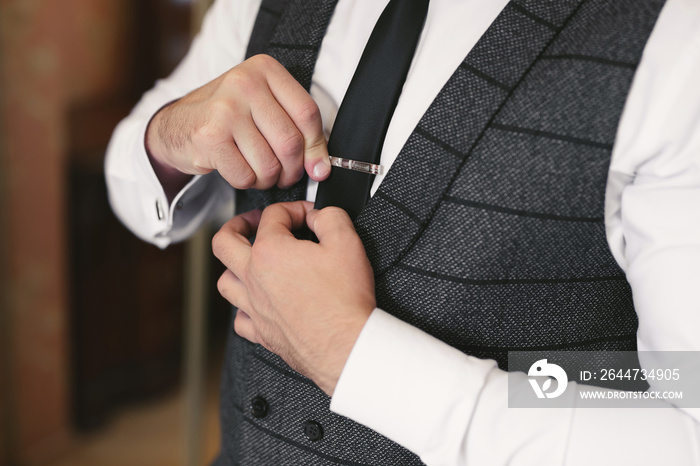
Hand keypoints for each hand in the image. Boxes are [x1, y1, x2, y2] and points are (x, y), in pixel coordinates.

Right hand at [146, 55, 330, 197]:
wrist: (176, 126)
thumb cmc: (227, 118)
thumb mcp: (263, 107)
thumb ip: (296, 129)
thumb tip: (322, 169)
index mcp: (265, 69)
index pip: (307, 113)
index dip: (317, 147)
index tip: (318, 167)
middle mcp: (245, 83)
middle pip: (291, 142)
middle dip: (292, 170)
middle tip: (285, 175)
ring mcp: (225, 109)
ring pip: (270, 164)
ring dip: (269, 179)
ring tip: (259, 172)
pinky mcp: (210, 137)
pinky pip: (246, 176)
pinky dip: (247, 182)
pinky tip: (238, 170)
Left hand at [212, 201, 375, 395]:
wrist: (345, 345)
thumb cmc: (344, 301)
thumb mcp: (347, 242)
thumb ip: (330, 217)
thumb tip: (320, 216)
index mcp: (270, 251)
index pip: (273, 215)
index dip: (294, 209)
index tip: (308, 216)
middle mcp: (254, 278)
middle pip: (224, 241)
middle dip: (237, 224)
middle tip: (251, 222)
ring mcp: (254, 307)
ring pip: (225, 280)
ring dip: (233, 265)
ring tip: (248, 260)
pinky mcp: (261, 333)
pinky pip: (239, 318)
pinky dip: (244, 307)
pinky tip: (257, 303)